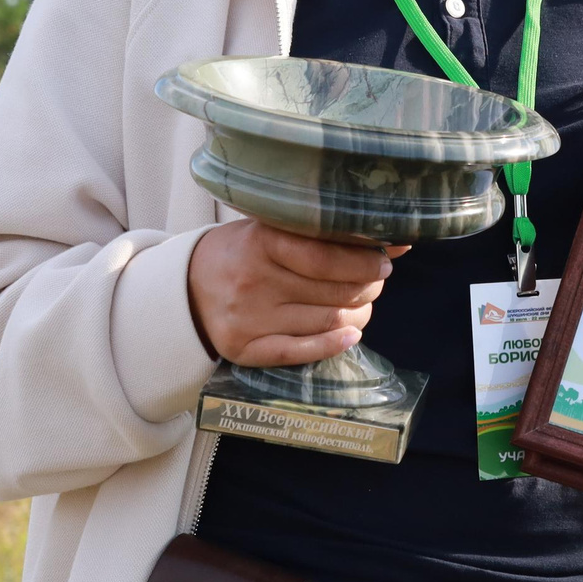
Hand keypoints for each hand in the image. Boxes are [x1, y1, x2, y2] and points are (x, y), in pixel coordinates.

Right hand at [185, 221, 406, 366]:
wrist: (185, 287)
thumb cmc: (241, 252)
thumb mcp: (271, 229)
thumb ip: (323, 234)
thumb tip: (396, 243)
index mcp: (261, 243)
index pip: (327, 258)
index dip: (364, 262)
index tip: (385, 260)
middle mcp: (254, 282)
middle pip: (333, 292)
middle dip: (368, 287)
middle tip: (377, 281)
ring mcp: (249, 319)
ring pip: (325, 322)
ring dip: (357, 315)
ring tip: (362, 304)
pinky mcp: (245, 350)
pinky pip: (300, 352)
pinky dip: (333, 345)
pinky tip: (350, 335)